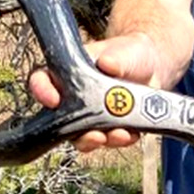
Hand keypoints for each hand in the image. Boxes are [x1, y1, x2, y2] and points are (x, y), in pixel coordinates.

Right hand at [27, 33, 164, 151]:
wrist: (151, 67)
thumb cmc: (128, 55)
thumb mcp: (123, 52)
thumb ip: (115, 58)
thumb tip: (108, 64)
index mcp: (67, 75)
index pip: (42, 81)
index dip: (41, 91)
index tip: (53, 100)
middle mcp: (74, 100)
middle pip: (60, 121)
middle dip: (73, 131)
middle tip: (93, 134)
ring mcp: (91, 117)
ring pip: (83, 137)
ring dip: (97, 140)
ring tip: (118, 135)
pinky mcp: (111, 128)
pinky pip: (111, 140)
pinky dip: (122, 141)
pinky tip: (132, 134)